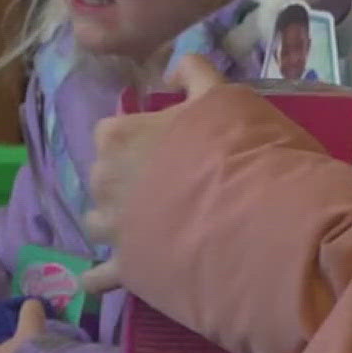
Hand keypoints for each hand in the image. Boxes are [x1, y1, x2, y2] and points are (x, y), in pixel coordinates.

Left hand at [78, 55, 226, 293]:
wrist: (252, 213)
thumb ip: (193, 73)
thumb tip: (170, 72)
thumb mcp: (222, 93)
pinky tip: (100, 279)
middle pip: (104, 177)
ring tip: (150, 226)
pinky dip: (99, 277)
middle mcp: (104, 181)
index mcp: (119, 137)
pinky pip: (100, 275)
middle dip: (128, 180)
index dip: (138, 138)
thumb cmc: (235, 147)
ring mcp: (113, 228)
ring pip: (99, 222)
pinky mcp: (128, 268)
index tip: (166, 148)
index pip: (111, 132)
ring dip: (116, 222)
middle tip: (169, 186)